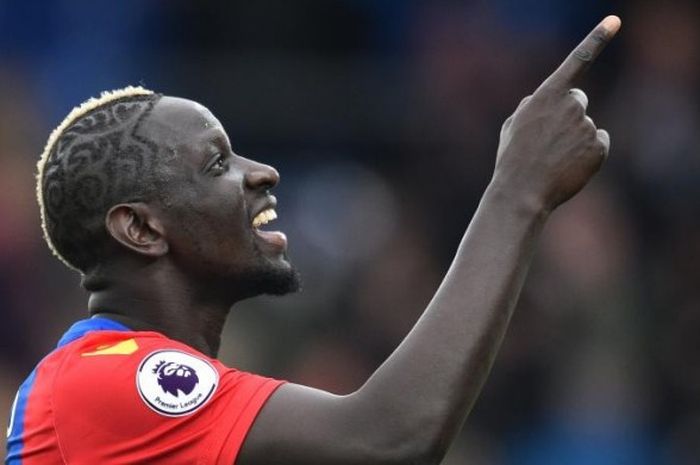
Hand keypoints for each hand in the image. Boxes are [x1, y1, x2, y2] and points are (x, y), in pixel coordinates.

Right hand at [493, 15, 620, 211]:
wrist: (522, 193)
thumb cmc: (512, 160)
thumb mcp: (511, 128)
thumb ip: (529, 108)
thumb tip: (539, 102)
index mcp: (547, 96)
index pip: (576, 62)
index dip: (596, 39)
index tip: (614, 21)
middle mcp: (571, 105)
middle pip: (577, 100)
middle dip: (568, 114)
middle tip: (549, 139)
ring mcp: (586, 126)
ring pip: (585, 126)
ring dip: (573, 139)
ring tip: (552, 159)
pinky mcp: (599, 146)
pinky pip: (597, 143)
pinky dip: (586, 154)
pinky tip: (567, 167)